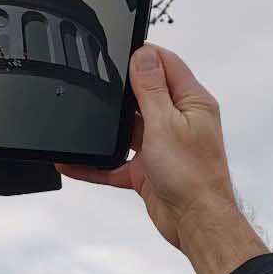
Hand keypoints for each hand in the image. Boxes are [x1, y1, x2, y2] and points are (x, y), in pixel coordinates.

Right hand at [57, 44, 266, 273]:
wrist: (196, 223)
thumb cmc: (193, 177)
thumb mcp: (165, 123)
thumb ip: (151, 89)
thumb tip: (143, 56)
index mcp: (192, 103)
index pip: (167, 65)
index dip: (144, 56)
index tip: (120, 50)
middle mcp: (179, 122)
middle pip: (144, 95)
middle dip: (120, 92)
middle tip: (95, 83)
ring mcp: (163, 146)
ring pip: (128, 130)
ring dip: (106, 130)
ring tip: (81, 121)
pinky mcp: (149, 170)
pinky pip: (117, 163)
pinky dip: (97, 165)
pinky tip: (76, 163)